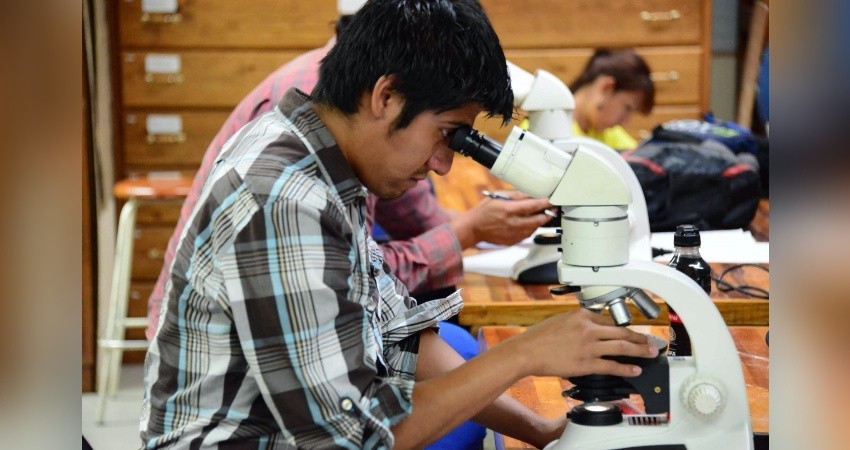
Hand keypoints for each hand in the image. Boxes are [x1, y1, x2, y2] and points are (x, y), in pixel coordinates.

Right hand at [451, 190, 553, 247]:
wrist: (473, 228)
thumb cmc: (484, 211)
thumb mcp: (498, 197)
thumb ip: (516, 195)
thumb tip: (531, 194)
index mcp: (509, 210)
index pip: (533, 206)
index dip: (546, 203)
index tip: (552, 200)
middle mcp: (513, 223)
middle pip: (539, 220)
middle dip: (548, 213)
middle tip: (553, 208)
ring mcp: (514, 234)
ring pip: (535, 228)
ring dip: (541, 221)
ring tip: (542, 214)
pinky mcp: (513, 241)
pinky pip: (528, 235)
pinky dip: (531, 228)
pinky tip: (529, 222)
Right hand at [506, 309, 657, 378]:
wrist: (526, 351)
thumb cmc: (538, 338)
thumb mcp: (559, 320)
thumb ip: (577, 322)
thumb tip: (590, 327)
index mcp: (581, 315)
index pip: (609, 320)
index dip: (624, 328)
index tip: (631, 332)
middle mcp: (588, 328)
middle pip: (622, 332)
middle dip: (639, 337)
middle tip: (651, 341)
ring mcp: (589, 346)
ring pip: (622, 347)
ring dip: (639, 350)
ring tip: (650, 353)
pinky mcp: (586, 363)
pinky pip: (612, 366)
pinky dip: (626, 367)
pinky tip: (635, 369)